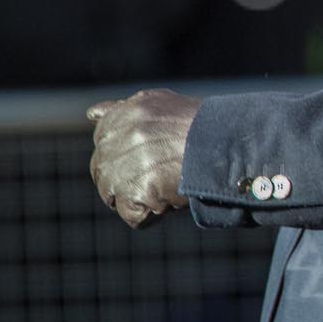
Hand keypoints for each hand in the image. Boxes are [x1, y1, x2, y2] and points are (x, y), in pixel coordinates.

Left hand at [88, 89, 200, 227]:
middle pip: (103, 171)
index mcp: (124, 113)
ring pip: (113, 195)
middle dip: (128, 178)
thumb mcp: (160, 106)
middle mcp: (119, 135)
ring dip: (138, 197)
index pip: (105, 141)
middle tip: (163, 176)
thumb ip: (123, 111)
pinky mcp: (135, 189)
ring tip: (169, 187)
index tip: (156, 155)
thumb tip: (92, 114)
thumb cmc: (204, 127)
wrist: (230, 143)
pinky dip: (150, 215)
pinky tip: (171, 199)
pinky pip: (132, 215)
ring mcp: (124, 163)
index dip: (129, 154)